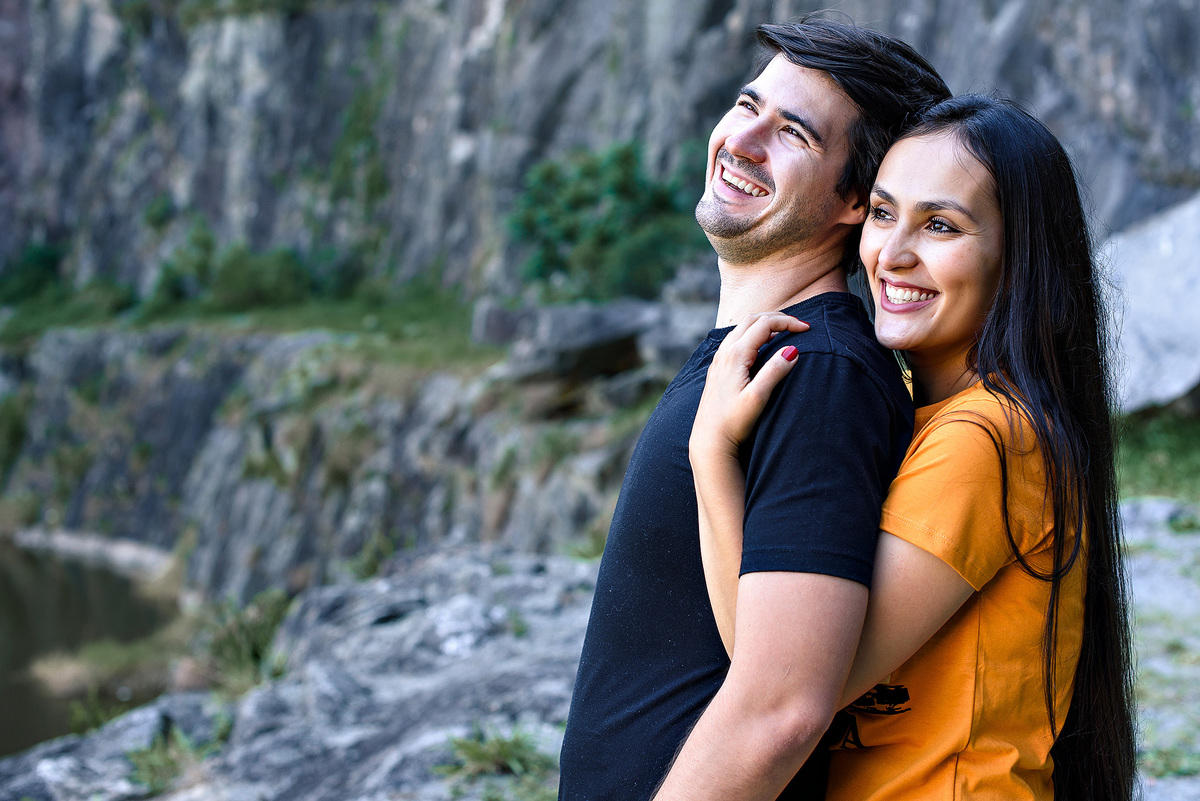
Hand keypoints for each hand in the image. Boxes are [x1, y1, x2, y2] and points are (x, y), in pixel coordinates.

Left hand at [690, 312, 808, 458]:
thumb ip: (774, 372)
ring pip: (742, 327)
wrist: (710, 438)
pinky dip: (754, 333)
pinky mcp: (718, 367)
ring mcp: (719, 359)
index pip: (764, 324)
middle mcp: (724, 352)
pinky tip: (764, 345)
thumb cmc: (733, 422)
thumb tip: (792, 350)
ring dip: (765, 324)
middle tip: (799, 325)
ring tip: (785, 331)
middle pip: (752, 320)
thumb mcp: (758, 398)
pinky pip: (736, 338)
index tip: (807, 328)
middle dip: (777, 318)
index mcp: (735, 355)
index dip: (788, 322)